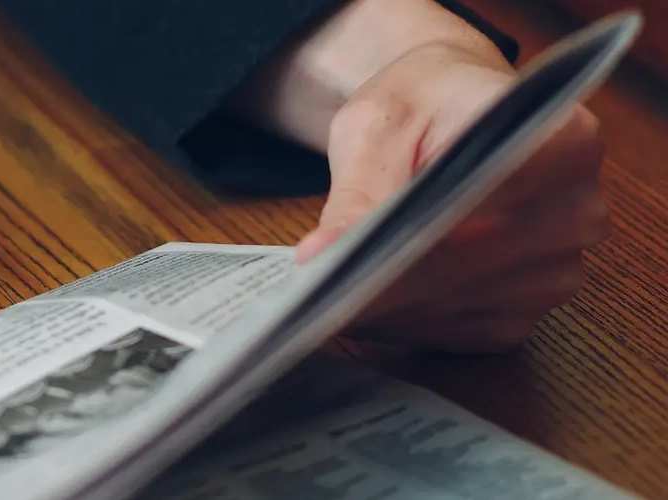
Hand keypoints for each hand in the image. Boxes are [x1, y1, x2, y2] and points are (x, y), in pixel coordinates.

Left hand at [296, 42, 609, 352]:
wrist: (449, 113)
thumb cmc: (419, 106)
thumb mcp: (376, 127)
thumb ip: (358, 192)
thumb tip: (323, 256)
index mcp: (563, 142)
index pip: (486, 203)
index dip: (409, 237)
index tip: (341, 260)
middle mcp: (576, 211)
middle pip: (469, 266)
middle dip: (383, 280)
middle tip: (312, 288)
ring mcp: (558, 269)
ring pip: (455, 307)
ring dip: (387, 306)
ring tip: (328, 288)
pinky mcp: (525, 311)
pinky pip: (454, 332)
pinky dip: (402, 320)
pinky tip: (364, 301)